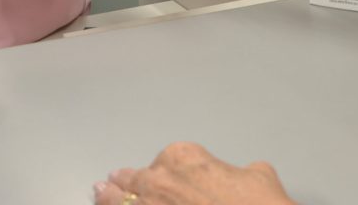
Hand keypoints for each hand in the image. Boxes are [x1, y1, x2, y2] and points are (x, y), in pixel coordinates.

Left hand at [93, 143, 293, 204]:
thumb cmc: (257, 203)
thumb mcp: (258, 175)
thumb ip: (239, 172)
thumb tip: (243, 177)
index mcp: (186, 156)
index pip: (168, 158)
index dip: (168, 170)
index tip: (169, 176)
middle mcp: (161, 179)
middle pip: (137, 178)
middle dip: (127, 180)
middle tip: (114, 179)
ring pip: (120, 200)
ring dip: (108, 197)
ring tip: (100, 191)